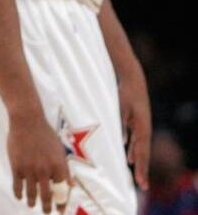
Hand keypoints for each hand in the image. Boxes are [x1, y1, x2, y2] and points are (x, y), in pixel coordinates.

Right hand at [8, 114, 71, 212]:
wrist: (27, 120)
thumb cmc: (45, 134)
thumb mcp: (59, 150)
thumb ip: (64, 169)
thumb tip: (71, 186)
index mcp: (58, 166)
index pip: (63, 192)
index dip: (62, 204)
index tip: (60, 211)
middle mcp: (45, 170)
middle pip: (46, 197)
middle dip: (47, 208)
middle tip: (46, 212)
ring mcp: (30, 169)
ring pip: (31, 194)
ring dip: (32, 202)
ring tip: (31, 205)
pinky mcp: (16, 166)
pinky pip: (17, 186)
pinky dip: (18, 194)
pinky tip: (20, 196)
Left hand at [118, 66, 151, 190]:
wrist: (133, 79)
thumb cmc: (126, 93)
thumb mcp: (121, 109)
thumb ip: (121, 126)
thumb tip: (123, 143)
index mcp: (142, 128)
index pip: (142, 153)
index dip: (141, 168)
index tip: (141, 182)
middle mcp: (144, 129)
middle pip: (143, 154)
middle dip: (142, 169)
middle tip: (142, 186)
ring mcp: (141, 126)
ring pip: (140, 148)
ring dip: (137, 161)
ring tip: (136, 177)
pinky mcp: (137, 122)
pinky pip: (136, 140)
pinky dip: (133, 150)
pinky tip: (129, 157)